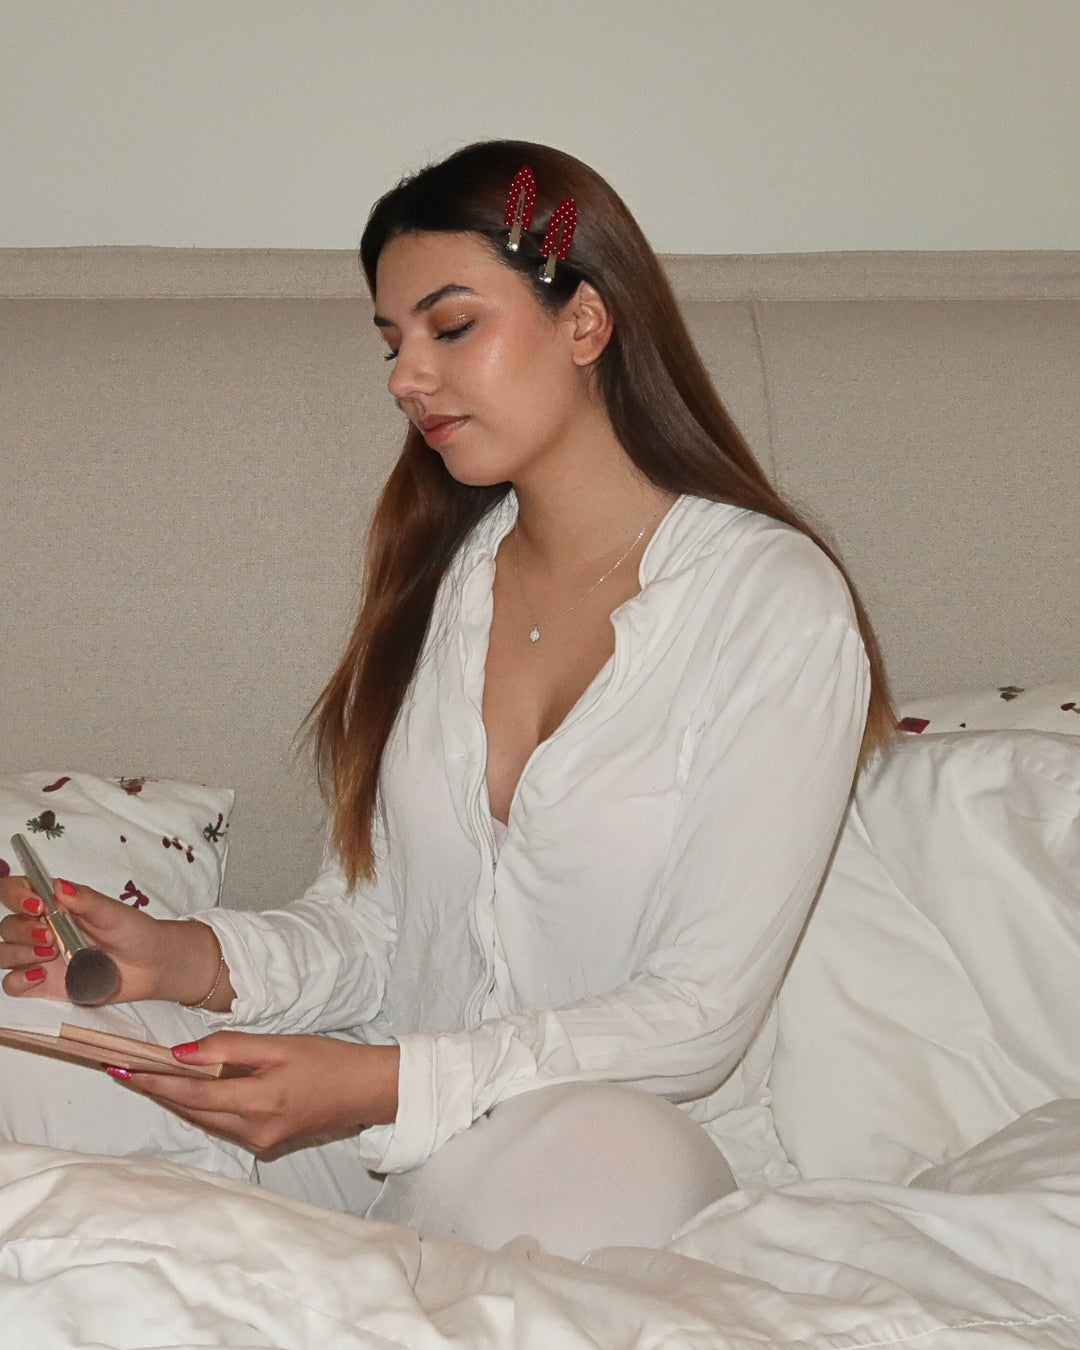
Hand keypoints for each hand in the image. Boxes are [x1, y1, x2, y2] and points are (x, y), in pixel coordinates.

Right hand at [0, 875, 216, 1004]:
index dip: (15, 894)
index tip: (36, 905)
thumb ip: (87, 901)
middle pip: (8, 925)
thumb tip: (58, 885)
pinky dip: (19, 980)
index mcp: (55, 905)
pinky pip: (13, 984)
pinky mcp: (44, 984)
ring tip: (51, 954)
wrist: (152, 966)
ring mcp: (40, 958)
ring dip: (19, 952)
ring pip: (5, 953)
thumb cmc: (133, 931)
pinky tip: (42, 975)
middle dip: (22, 929)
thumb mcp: (114, 913)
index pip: (16, 892)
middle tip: (49, 935)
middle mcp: (41, 929)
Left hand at [112, 1033, 399, 1153]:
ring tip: (147, 1076)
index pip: (191, 1092)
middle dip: (157, 1090)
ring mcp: (258, 1141)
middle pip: (192, 1109)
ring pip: (204, 1119)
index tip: (122, 1069)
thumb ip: (230, 1047)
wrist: (366, 1090)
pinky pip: (222, 1123)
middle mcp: (252, 1130)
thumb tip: (181, 1054)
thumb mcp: (280, 1044)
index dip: (154, 1081)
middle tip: (124, 1069)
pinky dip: (202, 1105)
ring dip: (177, 1099)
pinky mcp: (264, 1142)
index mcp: (257, 1102)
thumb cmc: (328, 1060)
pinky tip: (191, 1090)